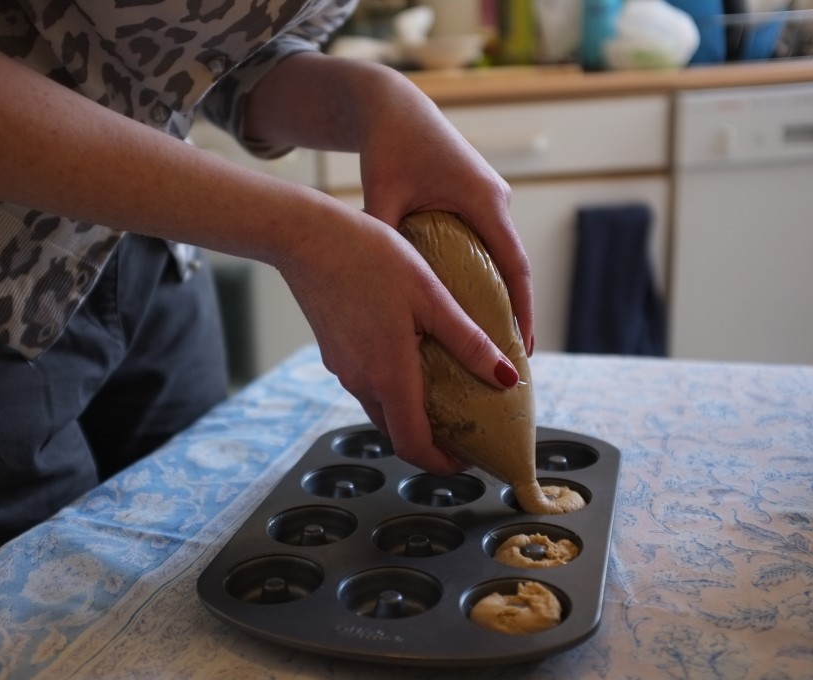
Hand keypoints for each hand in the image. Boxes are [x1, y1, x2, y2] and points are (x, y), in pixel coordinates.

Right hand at [276, 201, 515, 474]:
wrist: (306, 237)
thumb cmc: (370, 258)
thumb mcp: (432, 296)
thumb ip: (469, 342)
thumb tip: (506, 378)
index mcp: (388, 375)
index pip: (413, 445)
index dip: (441, 463)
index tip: (466, 459)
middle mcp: (360, 381)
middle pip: (396, 431)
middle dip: (430, 440)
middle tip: (462, 426)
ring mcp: (342, 368)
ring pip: (380, 407)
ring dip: (410, 412)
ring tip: (443, 391)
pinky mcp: (333, 352)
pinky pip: (365, 384)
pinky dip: (391, 388)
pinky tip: (409, 357)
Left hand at [356, 74, 534, 355]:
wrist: (391, 107)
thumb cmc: (388, 147)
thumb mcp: (383, 195)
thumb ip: (382, 236)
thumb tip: (377, 287)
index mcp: (483, 200)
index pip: (514, 266)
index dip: (522, 310)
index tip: (525, 348)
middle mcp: (495, 199)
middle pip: (514, 266)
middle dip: (516, 312)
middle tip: (513, 359)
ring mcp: (488, 197)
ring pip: (502, 255)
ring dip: (502, 294)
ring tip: (495, 341)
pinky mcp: (476, 197)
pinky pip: (488, 243)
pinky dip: (485, 274)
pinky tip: (472, 303)